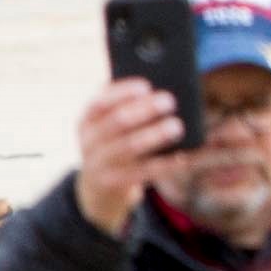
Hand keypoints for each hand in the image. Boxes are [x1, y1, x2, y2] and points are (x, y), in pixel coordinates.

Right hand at [73, 77, 187, 234]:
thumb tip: (160, 92)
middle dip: (144, 110)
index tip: (146, 86)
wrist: (100, 184)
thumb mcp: (112, 123)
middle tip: (170, 101)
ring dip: (155, 135)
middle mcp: (88, 141)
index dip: (122, 93)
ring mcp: (98, 164)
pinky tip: (183, 157)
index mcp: (87, 120)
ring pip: (128, 146)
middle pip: (117, 122)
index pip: (99, 103)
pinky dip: (164, 164)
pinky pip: (142, 172)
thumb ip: (129, 106)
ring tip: (177, 125)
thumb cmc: (116, 140)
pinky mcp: (114, 183)